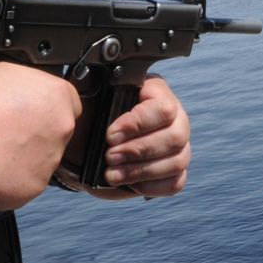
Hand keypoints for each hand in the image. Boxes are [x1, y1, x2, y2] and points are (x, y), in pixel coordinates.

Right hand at [0, 57, 81, 211]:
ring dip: (25, 153)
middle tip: (7, 127)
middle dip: (36, 128)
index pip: (65, 97)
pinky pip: (27, 180)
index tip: (27, 104)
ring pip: (43, 156)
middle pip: (56, 128)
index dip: (44, 101)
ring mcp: (50, 160)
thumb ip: (5, 68)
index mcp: (56, 93)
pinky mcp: (34, 187)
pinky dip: (13, 176)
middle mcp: (61, 127)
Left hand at [91, 75, 190, 201]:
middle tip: (109, 157)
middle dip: (138, 150)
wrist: (84, 147)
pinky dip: (150, 185)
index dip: (138, 124)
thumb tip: (89, 77)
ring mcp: (178, 146)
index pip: (164, 108)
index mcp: (156, 93)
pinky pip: (175, 182)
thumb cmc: (89, 117)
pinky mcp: (174, 172)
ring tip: (112, 174)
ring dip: (141, 171)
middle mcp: (175, 118)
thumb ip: (90, 85)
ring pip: (177, 161)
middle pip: (176, 137)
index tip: (110, 135)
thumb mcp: (86, 97)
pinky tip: (128, 183)